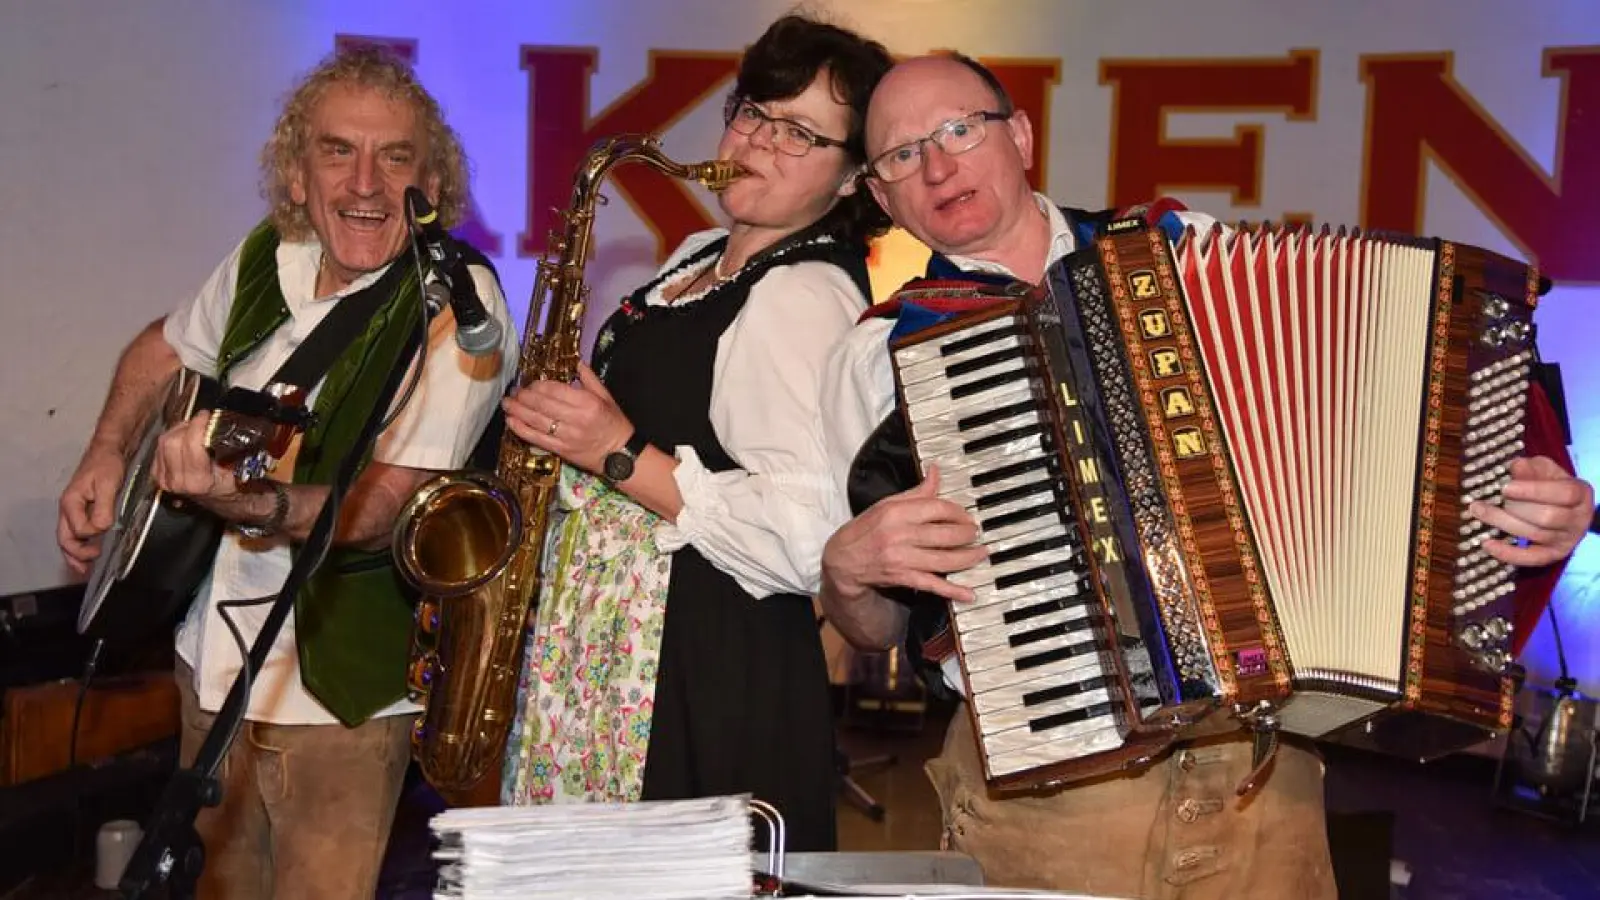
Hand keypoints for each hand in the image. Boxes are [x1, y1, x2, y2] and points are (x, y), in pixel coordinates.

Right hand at [58, 442, 126, 573]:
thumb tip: (101, 528)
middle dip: (75, 555)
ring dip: (76, 554)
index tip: (107, 533)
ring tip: (85, 568)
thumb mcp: (107, 485)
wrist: (110, 450)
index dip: (92, 535)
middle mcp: (68, 509)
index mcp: (70, 503)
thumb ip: (103, 508)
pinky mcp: (85, 510)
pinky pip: (78, 532)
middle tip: (88, 568)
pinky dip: (82, 545)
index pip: (77, 530)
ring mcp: (75, 510)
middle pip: (65, 539)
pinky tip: (91, 552)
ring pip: (69, 538)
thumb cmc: (107, 464)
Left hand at [151, 414, 240, 502]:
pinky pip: (159, 448)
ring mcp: (165, 480)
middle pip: (171, 441)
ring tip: (196, 430)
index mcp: (198, 482)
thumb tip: (237, 426)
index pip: (191, 445)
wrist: (225, 501)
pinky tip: (186, 440)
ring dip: (180, 431)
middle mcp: (178, 482)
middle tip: (203, 422)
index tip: (208, 416)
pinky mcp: (158, 475)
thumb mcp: (244, 469)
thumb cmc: (235, 486)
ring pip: (163, 442)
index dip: (199, 425)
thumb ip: (238, 448)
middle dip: (188, 426)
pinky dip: (173, 438)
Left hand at [503, 362, 632, 474]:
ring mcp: (566, 436)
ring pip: (536, 421)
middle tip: (514, 391)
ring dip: (518, 411)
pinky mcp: (560, 450)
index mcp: (587, 403)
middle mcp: (575, 419)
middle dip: (524, 396)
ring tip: (507, 403)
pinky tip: (511, 421)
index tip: (531, 383)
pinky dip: (521, 429)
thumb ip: (590, 379)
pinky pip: (536, 439)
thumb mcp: (607, 397)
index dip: (538, 385)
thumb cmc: (614, 423)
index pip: (555, 390)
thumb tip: (576, 362)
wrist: (619, 454)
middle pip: (542, 405)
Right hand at [822, 466, 988, 604]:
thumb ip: (916, 492)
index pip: (937, 508)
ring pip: (944, 560)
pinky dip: (952, 590)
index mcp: (897, 512)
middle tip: (976, 534)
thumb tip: (935, 472)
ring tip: (981, 554)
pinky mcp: (903, 578)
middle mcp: (900, 535)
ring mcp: (902, 559)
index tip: (966, 516)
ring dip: (968, 558)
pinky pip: (932, 584)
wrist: (842, 561)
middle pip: (945, 535)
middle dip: (967, 534)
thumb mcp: (886, 505)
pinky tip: (968, 593)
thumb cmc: (865, 530)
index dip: (958, 512)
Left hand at [1472, 456, 1593, 566]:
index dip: (1533, 491)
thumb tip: (1516, 468)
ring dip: (1502, 523)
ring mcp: (1567, 540)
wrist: (1563, 508)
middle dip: (1513, 507)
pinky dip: (1508, 554)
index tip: (1505, 488)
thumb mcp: (1543, 470)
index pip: (1563, 493)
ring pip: (1534, 535)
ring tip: (1478, 511)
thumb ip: (1531, 468)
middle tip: (1489, 499)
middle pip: (1546, 517)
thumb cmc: (1549, 484)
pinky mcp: (1553, 555)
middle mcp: (1578, 519)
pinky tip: (1487, 544)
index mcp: (1580, 494)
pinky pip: (1531, 558)